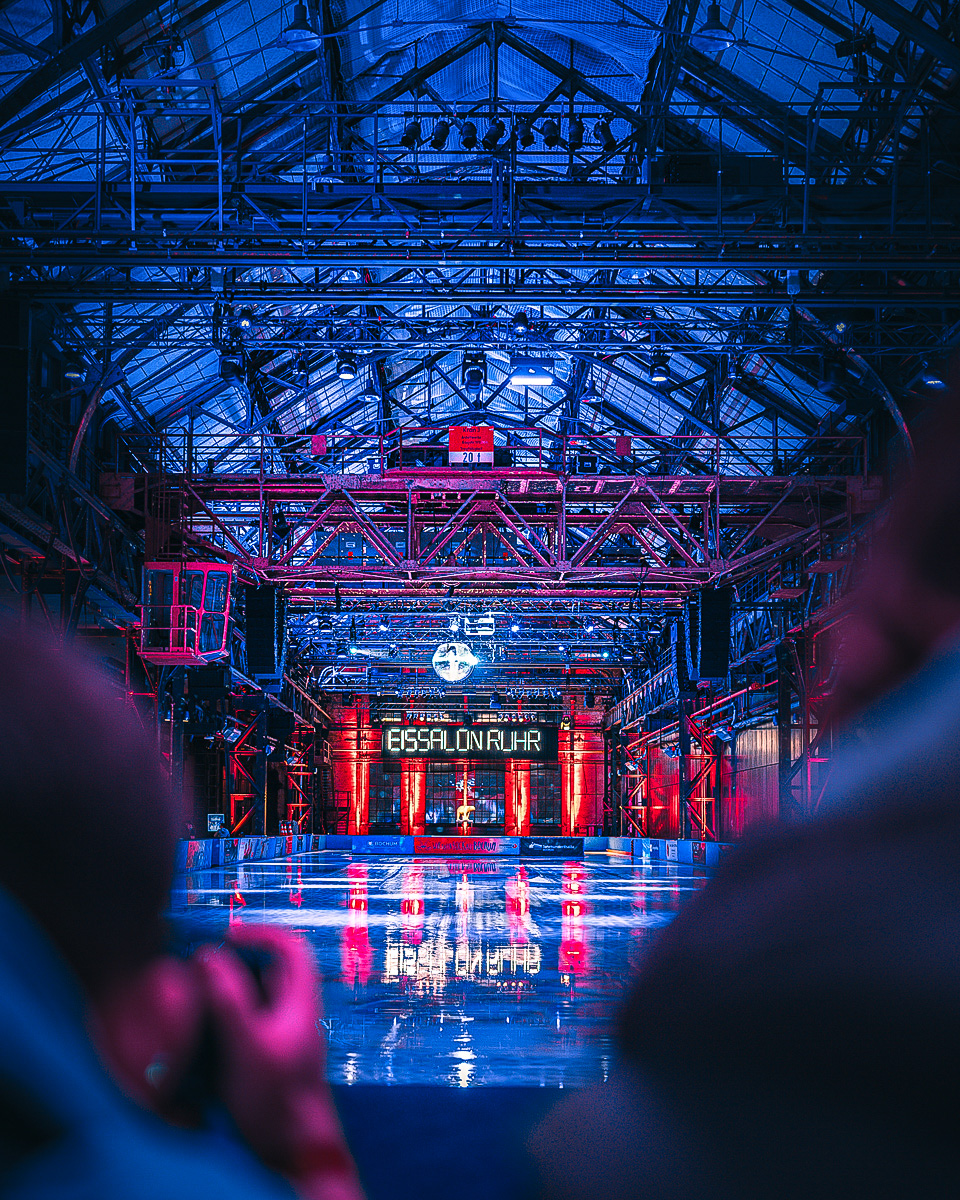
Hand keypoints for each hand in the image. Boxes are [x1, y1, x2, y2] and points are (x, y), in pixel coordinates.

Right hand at [195, 926, 362, 1199]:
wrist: (291, 1152)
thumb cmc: (276, 1099)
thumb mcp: (246, 1043)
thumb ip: (228, 998)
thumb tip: (208, 955)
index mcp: (300, 1001)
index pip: (291, 946)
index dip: (260, 932)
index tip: (226, 936)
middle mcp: (294, 1014)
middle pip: (269, 970)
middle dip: (235, 961)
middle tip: (200, 963)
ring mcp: (281, 1037)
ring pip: (255, 998)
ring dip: (227, 989)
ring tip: (193, 992)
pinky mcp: (266, 1058)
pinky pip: (245, 1025)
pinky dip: (224, 1018)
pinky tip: (200, 1028)